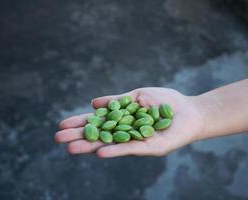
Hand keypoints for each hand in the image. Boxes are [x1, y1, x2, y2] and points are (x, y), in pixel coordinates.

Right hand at [54, 87, 203, 157]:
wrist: (189, 110)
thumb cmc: (165, 101)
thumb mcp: (137, 96)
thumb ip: (117, 101)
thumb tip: (93, 103)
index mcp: (123, 121)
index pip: (98, 123)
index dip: (81, 123)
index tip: (61, 124)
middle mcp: (127, 134)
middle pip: (100, 136)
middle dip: (80, 136)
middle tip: (58, 139)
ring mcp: (137, 142)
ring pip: (111, 145)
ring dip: (91, 146)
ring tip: (71, 148)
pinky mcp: (150, 148)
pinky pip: (131, 149)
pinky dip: (116, 150)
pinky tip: (100, 152)